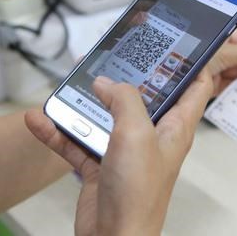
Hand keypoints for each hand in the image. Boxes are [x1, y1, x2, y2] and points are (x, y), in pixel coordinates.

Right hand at [25, 72, 213, 235]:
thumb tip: (107, 82)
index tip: (181, 41)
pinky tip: (41, 120)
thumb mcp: (136, 133)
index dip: (192, 62)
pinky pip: (79, 140)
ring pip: (106, 115)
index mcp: (174, 126)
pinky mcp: (102, 164)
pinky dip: (60, 130)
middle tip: (113, 54)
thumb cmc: (138, 195)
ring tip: (69, 85)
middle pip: (144, 96)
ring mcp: (126, 149)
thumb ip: (124, 100)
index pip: (195, 86)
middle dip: (128, 75)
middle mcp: (152, 135)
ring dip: (85, 102)